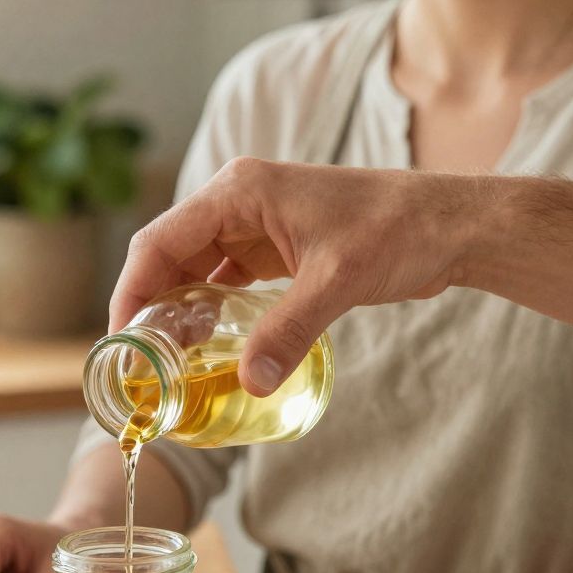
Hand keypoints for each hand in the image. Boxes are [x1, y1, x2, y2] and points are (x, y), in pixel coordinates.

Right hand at [111, 158, 479, 396]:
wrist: (450, 224)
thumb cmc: (398, 230)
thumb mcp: (338, 280)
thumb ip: (289, 330)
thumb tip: (251, 382)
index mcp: (239, 191)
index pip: (159, 242)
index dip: (131, 292)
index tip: (122, 343)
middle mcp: (238, 202)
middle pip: (169, 257)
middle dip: (150, 308)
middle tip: (141, 366)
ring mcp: (256, 225)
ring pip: (194, 271)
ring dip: (179, 313)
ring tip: (167, 364)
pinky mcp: (277, 248)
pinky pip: (225, 281)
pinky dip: (211, 312)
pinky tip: (208, 349)